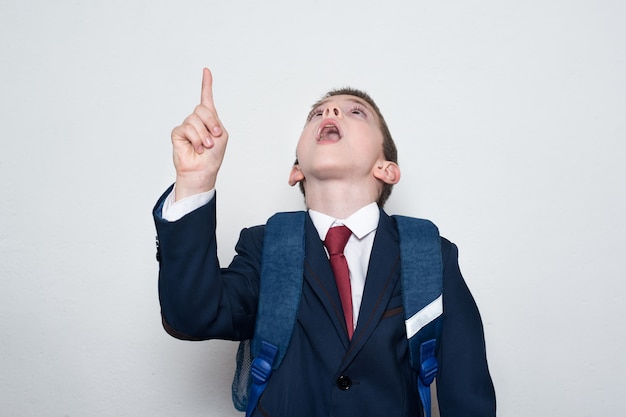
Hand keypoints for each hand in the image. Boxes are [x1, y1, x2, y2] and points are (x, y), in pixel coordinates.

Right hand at [171, 68, 228, 200]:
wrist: (203, 170)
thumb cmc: (213, 156)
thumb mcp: (221, 135)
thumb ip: (213, 120)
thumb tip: (197, 118)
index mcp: (210, 119)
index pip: (206, 98)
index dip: (206, 84)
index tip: (206, 71)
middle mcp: (197, 120)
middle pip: (202, 109)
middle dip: (211, 123)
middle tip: (214, 138)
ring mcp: (187, 126)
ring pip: (194, 120)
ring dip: (203, 135)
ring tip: (205, 146)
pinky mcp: (178, 133)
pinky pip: (186, 129)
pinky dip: (195, 139)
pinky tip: (196, 148)